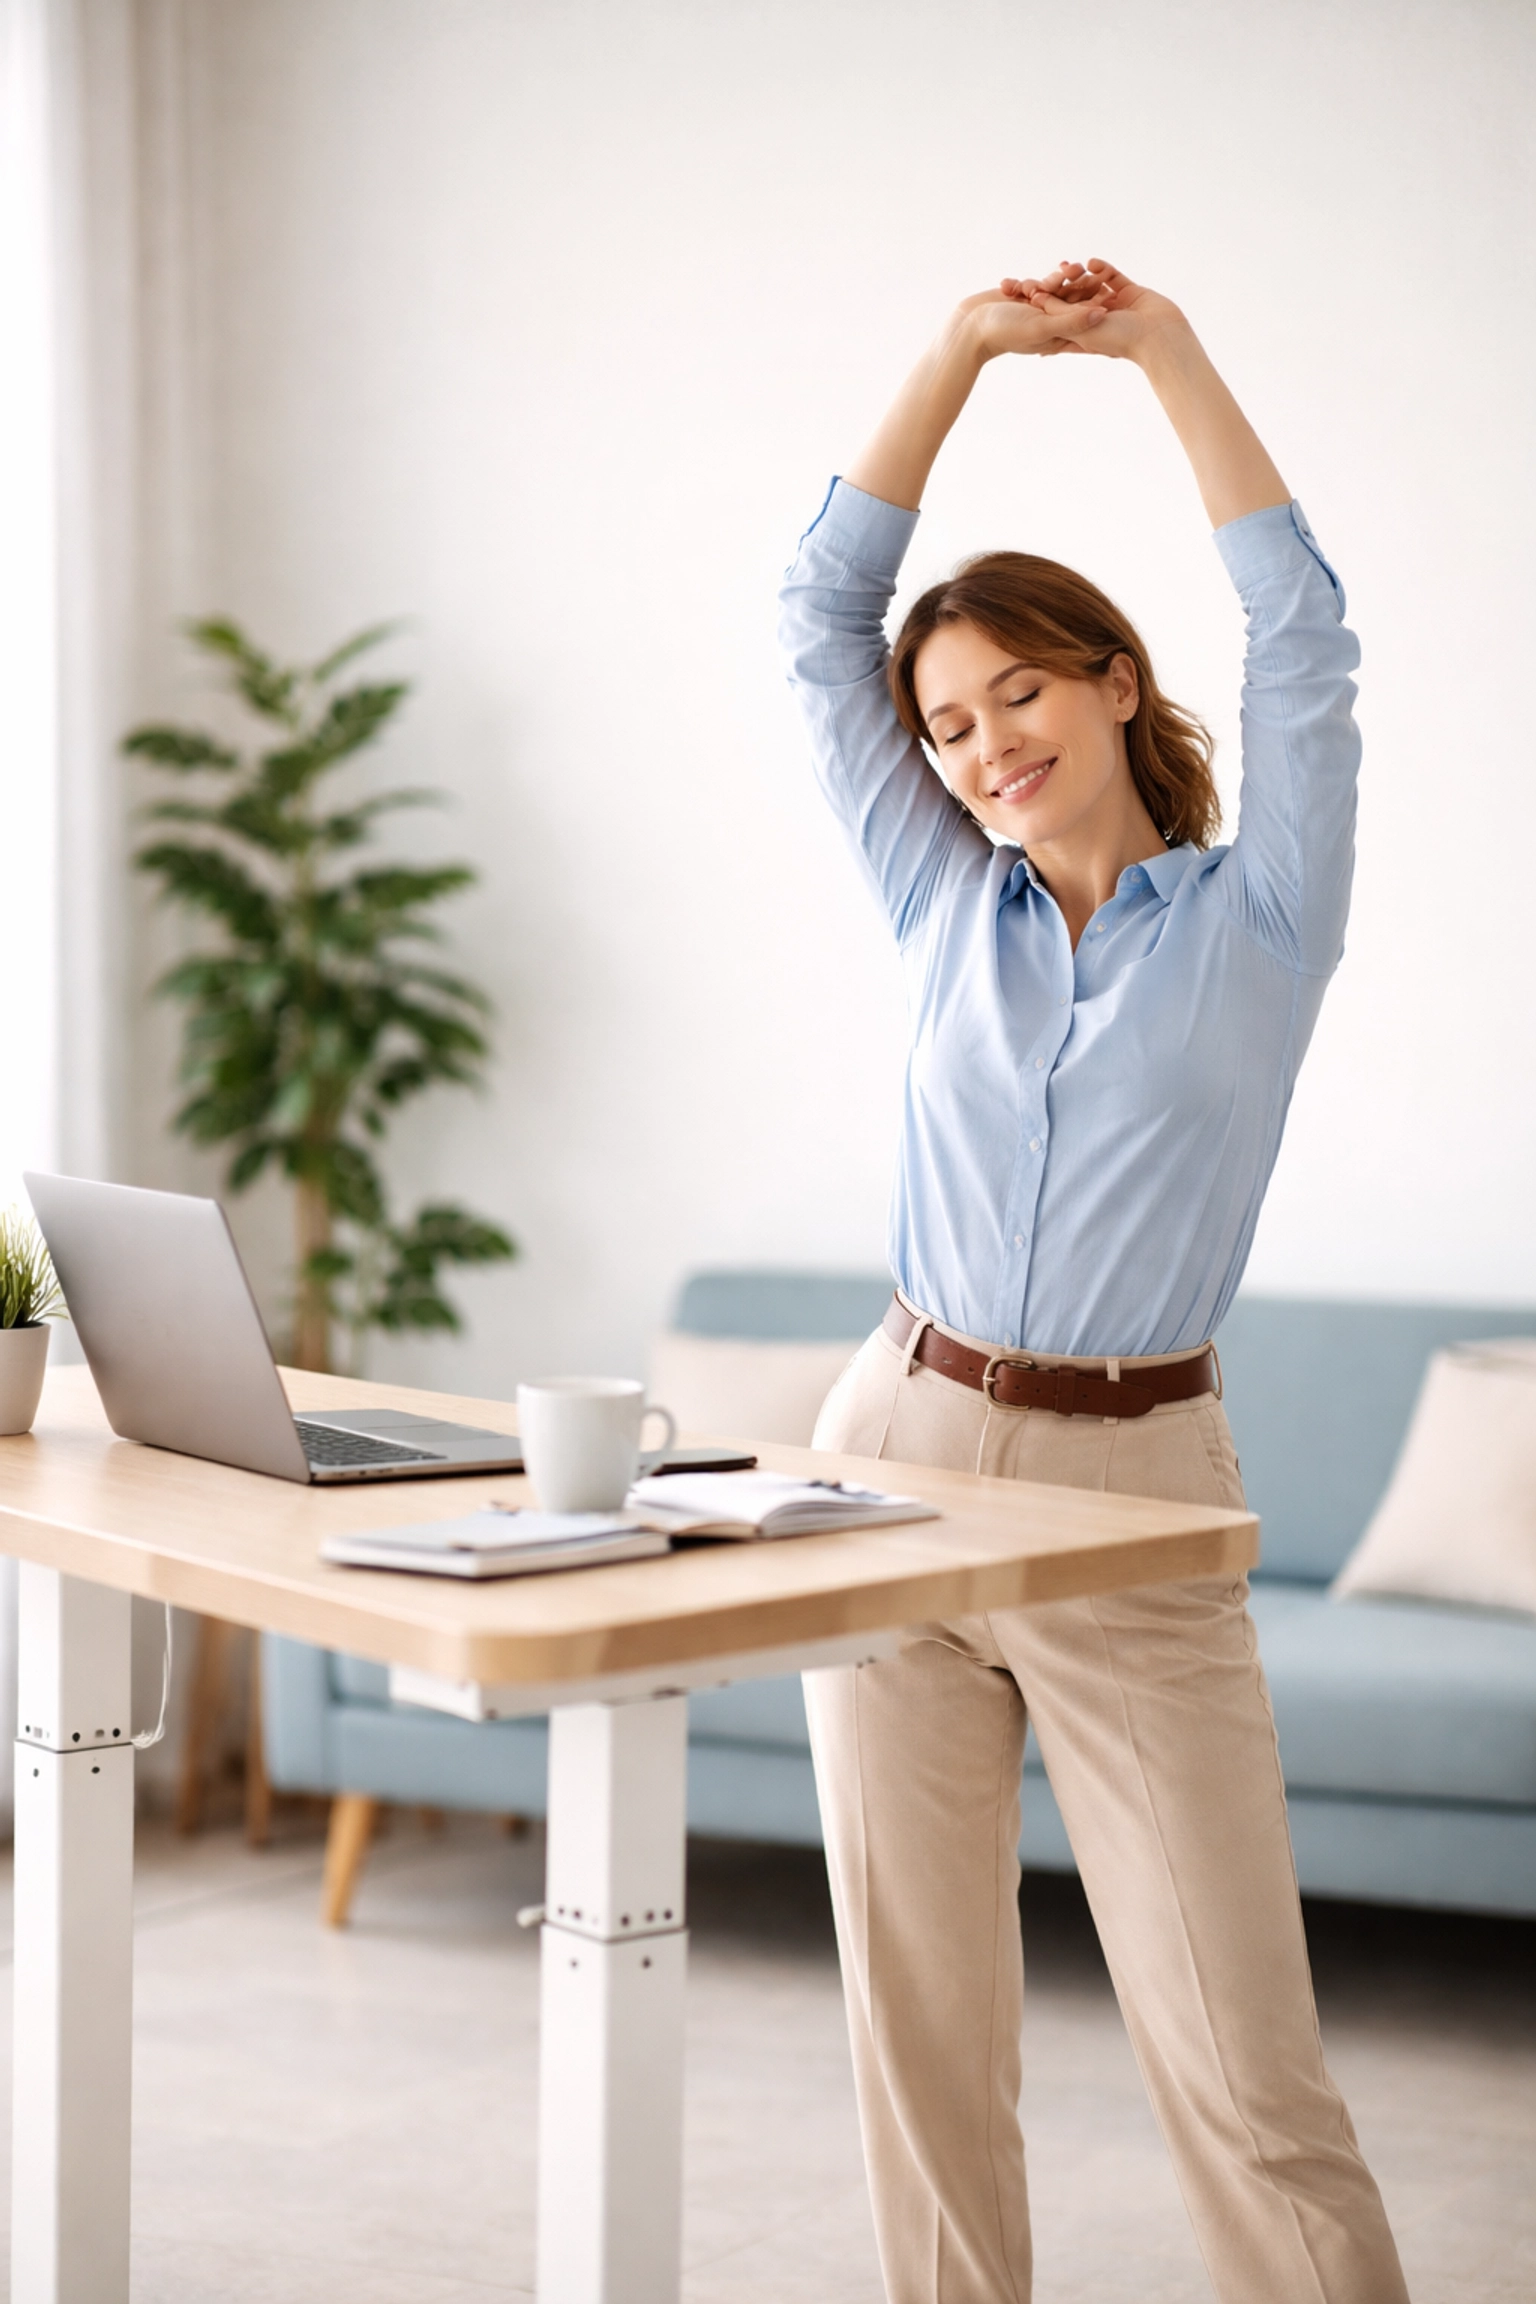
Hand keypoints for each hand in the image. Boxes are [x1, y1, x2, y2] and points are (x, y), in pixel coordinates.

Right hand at [954, 279, 1112, 363]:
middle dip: (1087, 290)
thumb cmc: (1005, 332)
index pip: (1083, 323)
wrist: (971, 326)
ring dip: (1070, 280)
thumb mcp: (1043, 326)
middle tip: (1106, 273)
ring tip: (1082, 265)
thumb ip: (1073, 321)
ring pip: (1059, 293)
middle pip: (1074, 306)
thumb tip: (1102, 315)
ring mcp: (1037, 312)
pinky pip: (1044, 286)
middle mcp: (1048, 325)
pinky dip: (1052, 277)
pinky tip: (1063, 265)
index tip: (1118, 296)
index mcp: (1056, 338)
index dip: (1100, 310)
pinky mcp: (1026, 299)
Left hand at [999, 259, 1189, 363]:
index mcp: (1084, 334)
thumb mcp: (1081, 330)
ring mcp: (1115, 306)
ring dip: (1082, 276)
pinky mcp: (1130, 293)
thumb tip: (1036, 299)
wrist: (1159, 337)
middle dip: (1061, 286)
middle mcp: (1098, 320)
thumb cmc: (1119, 340)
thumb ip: (1060, 314)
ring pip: (1093, 286)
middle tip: (1047, 273)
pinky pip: (1113, 277)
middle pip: (1074, 300)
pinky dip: (1103, 269)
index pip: (1058, 318)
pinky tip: (1092, 263)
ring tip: (1070, 266)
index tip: (1027, 290)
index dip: (1043, 304)